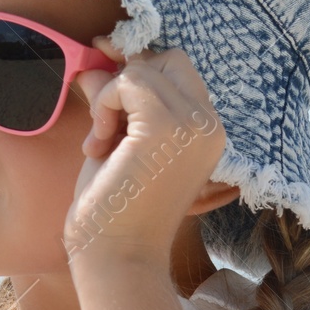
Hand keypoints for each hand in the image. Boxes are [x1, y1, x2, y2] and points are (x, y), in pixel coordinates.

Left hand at [64, 41, 227, 262]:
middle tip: (104, 124)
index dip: (139, 71)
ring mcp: (195, 124)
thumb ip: (117, 99)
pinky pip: (129, 80)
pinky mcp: (169, 126)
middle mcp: (211, 125)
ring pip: (144, 68)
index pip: (179, 72)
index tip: (104, 91)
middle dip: (127, 78)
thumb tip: (99, 52)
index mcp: (207, 132)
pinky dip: (104, 104)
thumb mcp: (117, 141)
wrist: (115, 256)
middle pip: (168, 59)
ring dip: (109, 98)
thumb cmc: (112, 209)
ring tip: (101, 143)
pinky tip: (98, 145)